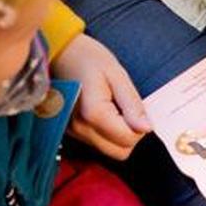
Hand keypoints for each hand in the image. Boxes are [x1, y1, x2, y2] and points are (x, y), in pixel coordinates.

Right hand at [51, 33, 152, 160]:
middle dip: (130, 134)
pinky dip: (106, 134)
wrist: (59, 53)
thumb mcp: (117, 76)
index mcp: (93, 113)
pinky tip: (102, 113)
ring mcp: (73, 133)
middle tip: (124, 108)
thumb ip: (132, 105)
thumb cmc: (88, 58)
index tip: (131, 106)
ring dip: (118, 135)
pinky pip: (98, 144)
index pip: (129, 139)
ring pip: (110, 151)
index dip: (139, 126)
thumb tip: (147, 128)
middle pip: (120, 152)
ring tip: (111, 107)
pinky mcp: (71, 133)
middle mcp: (80, 128)